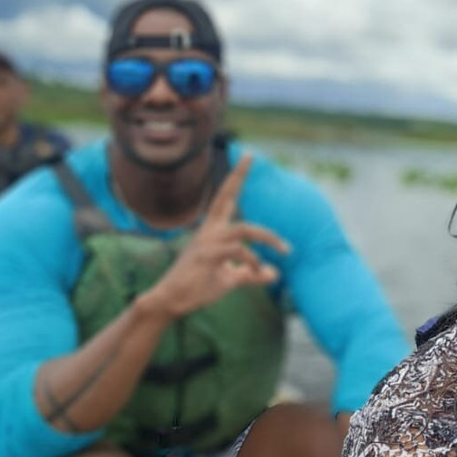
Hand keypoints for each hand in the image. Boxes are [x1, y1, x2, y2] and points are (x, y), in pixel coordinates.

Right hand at [140, 153, 289, 321]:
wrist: (171, 302)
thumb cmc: (198, 288)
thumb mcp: (230, 279)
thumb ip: (251, 273)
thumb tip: (275, 273)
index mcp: (213, 230)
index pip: (226, 198)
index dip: (236, 178)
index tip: (248, 156)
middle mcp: (209, 230)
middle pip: (225, 196)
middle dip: (237, 175)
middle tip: (250, 154)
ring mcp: (207, 241)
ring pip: (244, 229)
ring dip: (268, 238)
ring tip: (285, 250)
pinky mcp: (207, 256)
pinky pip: (238, 251)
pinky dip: (253, 261)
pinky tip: (260, 272)